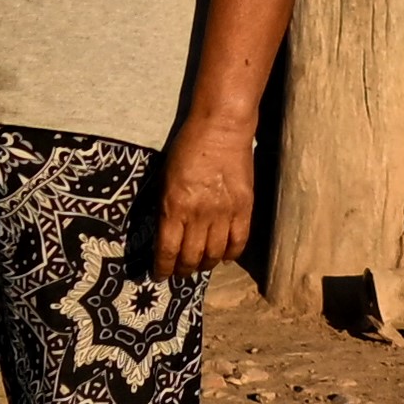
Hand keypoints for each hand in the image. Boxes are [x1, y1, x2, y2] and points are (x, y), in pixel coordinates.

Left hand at [149, 117, 258, 282]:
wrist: (221, 128)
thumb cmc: (187, 149)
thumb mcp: (165, 179)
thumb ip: (166, 209)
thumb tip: (166, 236)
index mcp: (174, 207)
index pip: (167, 250)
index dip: (162, 268)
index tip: (159, 275)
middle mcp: (199, 215)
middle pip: (191, 257)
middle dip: (182, 270)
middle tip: (180, 272)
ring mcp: (224, 213)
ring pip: (214, 254)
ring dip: (204, 264)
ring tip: (200, 264)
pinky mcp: (244, 208)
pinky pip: (238, 242)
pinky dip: (230, 254)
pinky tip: (222, 255)